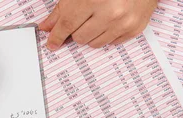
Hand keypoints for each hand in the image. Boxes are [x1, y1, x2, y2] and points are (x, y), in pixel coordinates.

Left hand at [39, 0, 157, 49]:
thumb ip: (62, 9)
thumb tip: (48, 27)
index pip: (67, 24)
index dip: (56, 35)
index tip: (52, 42)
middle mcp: (110, 12)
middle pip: (80, 37)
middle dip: (76, 30)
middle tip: (82, 19)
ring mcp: (124, 22)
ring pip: (94, 44)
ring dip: (91, 34)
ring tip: (97, 17)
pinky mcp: (134, 28)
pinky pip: (111, 43)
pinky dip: (107, 34)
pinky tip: (111, 20)